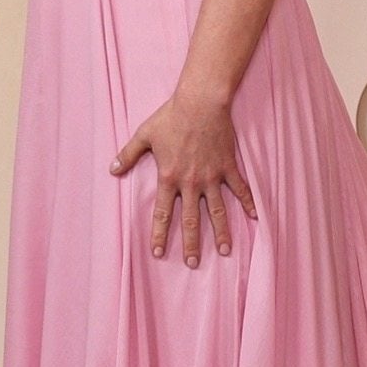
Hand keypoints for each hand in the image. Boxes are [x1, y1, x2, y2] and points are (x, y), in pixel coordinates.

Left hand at [112, 85, 257, 267]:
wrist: (201, 102)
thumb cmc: (171, 116)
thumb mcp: (144, 134)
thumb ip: (128, 154)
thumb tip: (112, 170)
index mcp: (169, 177)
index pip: (163, 213)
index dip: (160, 234)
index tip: (158, 252)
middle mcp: (191, 182)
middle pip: (191, 220)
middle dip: (191, 244)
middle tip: (192, 264)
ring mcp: (212, 176)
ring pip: (217, 211)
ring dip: (221, 232)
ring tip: (225, 251)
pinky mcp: (228, 166)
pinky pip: (240, 188)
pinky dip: (248, 202)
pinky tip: (255, 217)